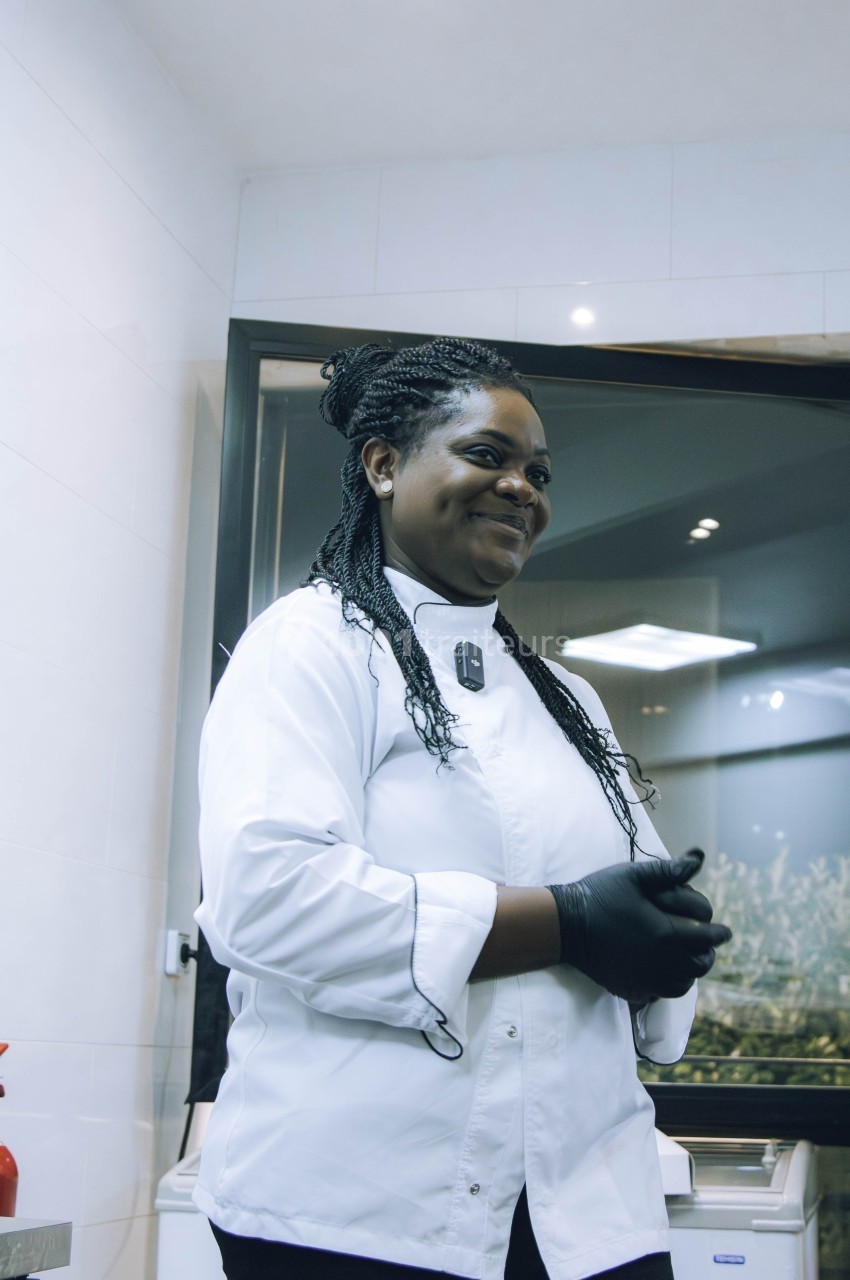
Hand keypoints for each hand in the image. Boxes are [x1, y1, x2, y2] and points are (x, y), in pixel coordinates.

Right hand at [548, 851, 731, 1001]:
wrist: (566, 925)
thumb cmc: (600, 895)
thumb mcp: (634, 875)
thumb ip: (669, 870)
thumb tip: (698, 858)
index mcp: (665, 933)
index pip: (707, 939)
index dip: (720, 934)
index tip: (725, 931)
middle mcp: (660, 961)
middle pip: (700, 964)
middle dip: (708, 953)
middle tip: (707, 945)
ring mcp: (646, 979)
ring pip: (684, 983)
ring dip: (691, 970)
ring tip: (690, 958)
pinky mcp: (632, 989)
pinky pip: (662, 993)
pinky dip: (672, 983)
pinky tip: (667, 971)